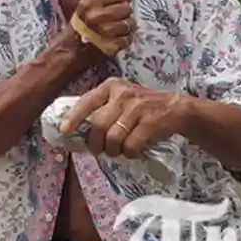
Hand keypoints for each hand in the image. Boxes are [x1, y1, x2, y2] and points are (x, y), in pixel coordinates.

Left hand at [60, 78, 184, 159]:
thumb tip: (75, 131)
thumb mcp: (120, 99)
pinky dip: (130, 153)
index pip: (87, 101)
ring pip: (113, 138)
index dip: (73, 117)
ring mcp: (137, 107)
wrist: (176, 108)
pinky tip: (134, 150)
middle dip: (96, 144)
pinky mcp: (150, 122)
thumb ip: (101, 109)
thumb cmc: (141, 107)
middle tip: (101, 150)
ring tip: (119, 150)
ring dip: (114, 151)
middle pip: (98, 125)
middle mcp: (122, 94)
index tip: (64, 130)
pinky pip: (131, 146)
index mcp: (111, 86)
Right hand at [70, 0, 135, 54]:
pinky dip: (124, 40)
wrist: (72, 51)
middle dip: (124, 13)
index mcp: (90, 3)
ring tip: (116, 29)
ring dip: (126, 27)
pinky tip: (115, 39)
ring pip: (130, 24)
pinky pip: (128, 39)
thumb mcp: (88, 5)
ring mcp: (103, 33)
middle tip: (115, 18)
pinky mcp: (111, 47)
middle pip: (127, 9)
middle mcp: (95, 17)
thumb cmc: (81, 26)